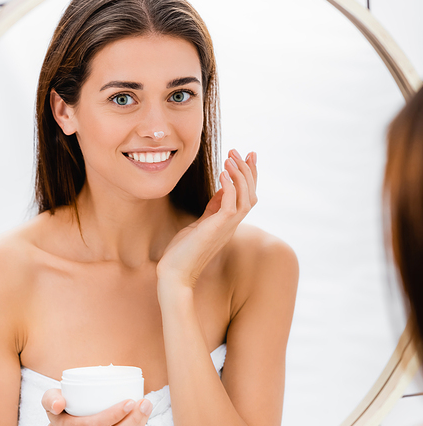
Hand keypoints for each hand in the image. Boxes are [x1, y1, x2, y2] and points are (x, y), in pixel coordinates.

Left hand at [157, 150, 256, 288]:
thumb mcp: (199, 223)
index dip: (249, 176)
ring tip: (231, 158)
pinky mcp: (217, 229)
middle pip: (252, 195)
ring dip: (240, 176)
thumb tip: (222, 190)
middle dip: (248, 171)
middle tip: (240, 151)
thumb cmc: (182, 252)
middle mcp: (231, 225)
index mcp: (228, 223)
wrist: (174, 274)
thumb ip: (212, 208)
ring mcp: (226, 228)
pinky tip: (222, 173)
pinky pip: (232, 205)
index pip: (246, 196)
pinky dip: (230, 187)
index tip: (247, 156)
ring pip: (247, 198)